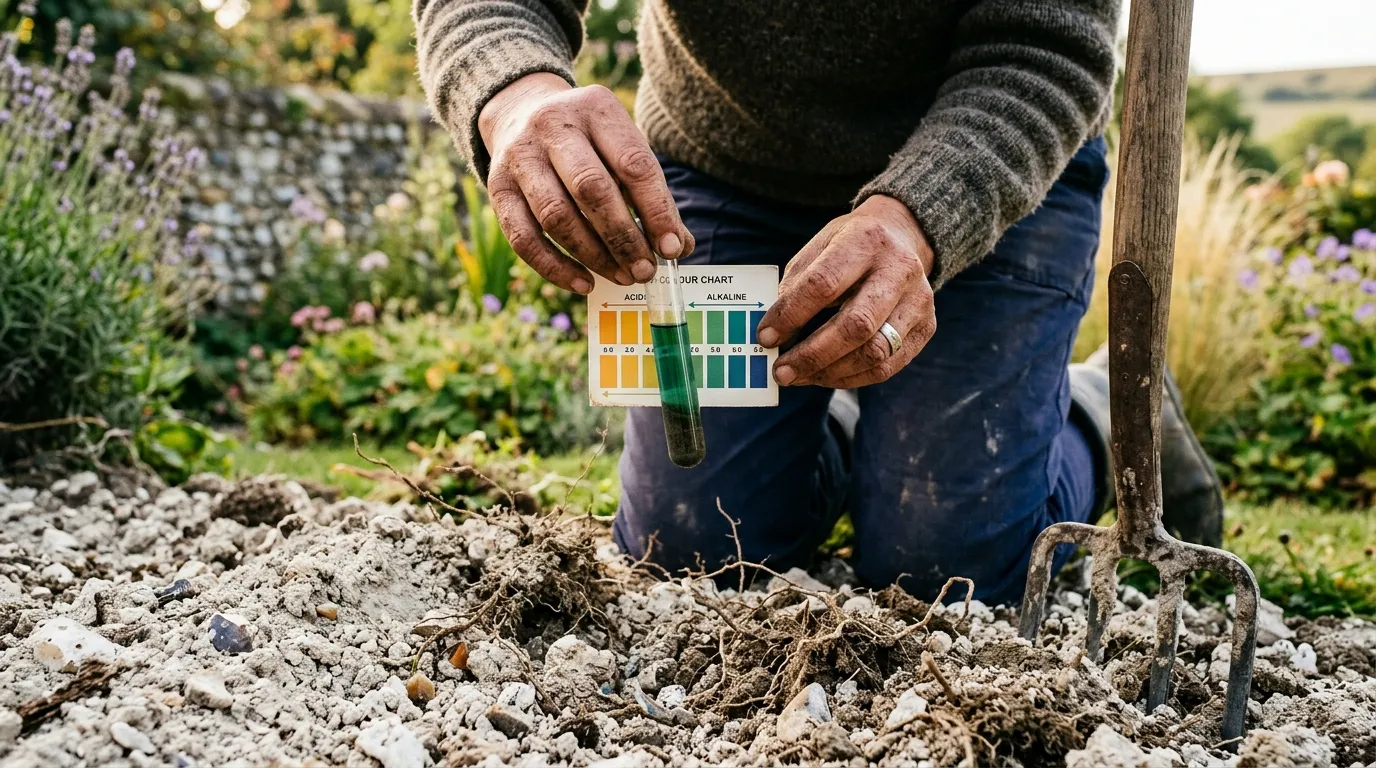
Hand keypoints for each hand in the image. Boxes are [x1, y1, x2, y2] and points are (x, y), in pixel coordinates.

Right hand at [478, 73, 692, 293]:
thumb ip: (651, 194)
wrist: (521, 111)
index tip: (672, 248)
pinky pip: (523, 237)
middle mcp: (553, 125)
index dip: (656, 211)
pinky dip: (555, 267)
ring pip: (556, 216)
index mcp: (596, 109)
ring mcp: (520, 156)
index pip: (633, 164)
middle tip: (644, 271)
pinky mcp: (497, 186)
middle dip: (623, 238)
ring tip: (621, 277)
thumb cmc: (588, 141)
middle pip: (591, 189)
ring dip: (593, 256)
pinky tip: (584, 283)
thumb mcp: (621, 148)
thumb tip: (679, 246)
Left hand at [756, 196, 935, 387]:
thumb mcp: (819, 249)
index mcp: (865, 240)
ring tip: (800, 376)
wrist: (902, 237)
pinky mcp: (926, 326)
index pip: (823, 284)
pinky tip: (825, 376)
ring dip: (830, 372)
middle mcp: (899, 269)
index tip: (765, 337)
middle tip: (782, 371)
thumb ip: (796, 287)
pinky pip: (887, 366)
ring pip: (874, 352)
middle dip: (813, 354)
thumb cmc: (849, 247)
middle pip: (856, 325)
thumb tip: (773, 335)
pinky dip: (851, 378)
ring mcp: (919, 300)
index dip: (791, 315)